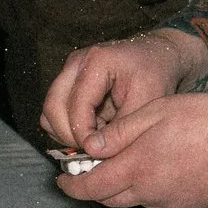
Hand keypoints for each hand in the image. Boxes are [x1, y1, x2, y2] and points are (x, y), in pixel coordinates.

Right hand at [40, 29, 207, 151]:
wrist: (157, 55)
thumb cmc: (155, 74)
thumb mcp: (147, 103)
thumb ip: (120, 129)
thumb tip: (94, 152)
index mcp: (97, 61)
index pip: (76, 106)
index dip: (83, 135)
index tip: (98, 152)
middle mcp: (76, 63)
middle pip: (52, 108)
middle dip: (70, 136)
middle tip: (93, 150)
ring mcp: (69, 70)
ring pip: (49, 112)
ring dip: (67, 132)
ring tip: (96, 140)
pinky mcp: (68, 81)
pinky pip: (55, 112)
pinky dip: (69, 127)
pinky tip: (94, 131)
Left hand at [57, 92, 207, 207]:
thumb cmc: (207, 119)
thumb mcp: (156, 113)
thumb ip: (120, 133)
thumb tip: (90, 148)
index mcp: (138, 167)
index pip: (92, 187)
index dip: (72, 185)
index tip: (62, 180)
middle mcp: (152, 192)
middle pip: (111, 198)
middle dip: (95, 187)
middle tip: (88, 171)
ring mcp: (172, 202)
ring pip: (135, 198)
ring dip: (123, 186)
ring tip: (128, 162)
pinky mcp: (190, 204)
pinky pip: (159, 199)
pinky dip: (148, 187)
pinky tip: (160, 166)